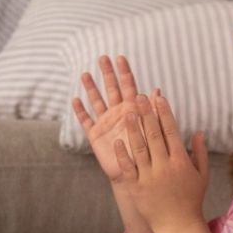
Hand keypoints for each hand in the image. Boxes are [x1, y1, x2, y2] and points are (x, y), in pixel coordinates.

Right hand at [72, 55, 142, 182]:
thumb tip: (157, 90)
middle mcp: (119, 113)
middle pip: (111, 89)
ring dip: (91, 88)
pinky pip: (86, 121)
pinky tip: (75, 100)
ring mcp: (106, 123)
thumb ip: (153, 110)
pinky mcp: (96, 136)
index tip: (120, 57)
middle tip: (102, 57)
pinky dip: (80, 111)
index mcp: (134, 110)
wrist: (139, 175)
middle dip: (107, 73)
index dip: (125, 72)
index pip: (129, 86)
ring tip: (85, 74)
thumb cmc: (150, 154)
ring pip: (97, 101)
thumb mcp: (153, 130)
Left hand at [115, 89, 210, 232]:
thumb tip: (199, 131)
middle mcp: (164, 166)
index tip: (158, 97)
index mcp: (181, 161)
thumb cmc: (191, 199)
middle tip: (139, 96)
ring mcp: (149, 176)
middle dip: (146, 114)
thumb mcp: (202, 175)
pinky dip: (123, 154)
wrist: (177, 225)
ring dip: (133, 128)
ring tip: (127, 111)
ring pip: (139, 148)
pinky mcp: (136, 187)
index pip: (171, 131)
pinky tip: (118, 141)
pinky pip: (128, 167)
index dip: (164, 113)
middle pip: (154, 135)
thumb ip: (200, 152)